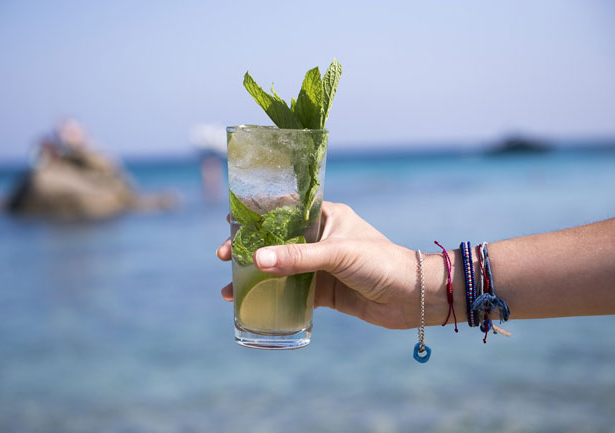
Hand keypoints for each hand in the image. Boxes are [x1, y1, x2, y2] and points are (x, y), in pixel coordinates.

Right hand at [217, 201, 421, 328]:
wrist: (413, 297)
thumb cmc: (381, 263)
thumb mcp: (339, 254)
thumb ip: (298, 258)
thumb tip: (255, 261)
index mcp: (325, 216)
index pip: (283, 208)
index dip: (254, 214)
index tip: (229, 221)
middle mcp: (319, 238)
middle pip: (274, 239)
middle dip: (247, 247)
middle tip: (223, 257)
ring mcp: (320, 266)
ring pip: (279, 267)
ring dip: (254, 275)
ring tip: (228, 286)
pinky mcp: (323, 291)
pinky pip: (290, 292)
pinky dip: (271, 297)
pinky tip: (250, 304)